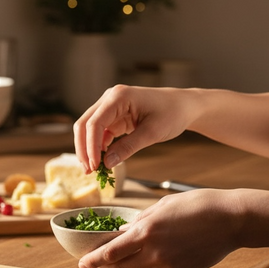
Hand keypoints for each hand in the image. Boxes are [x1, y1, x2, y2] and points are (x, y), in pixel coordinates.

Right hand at [73, 85, 196, 171]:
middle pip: (84, 124)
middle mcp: (110, 98)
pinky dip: (98, 147)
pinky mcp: (113, 116)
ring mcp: (109, 107)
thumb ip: (128, 147)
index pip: (94, 123)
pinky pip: (99, 133)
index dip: (91, 146)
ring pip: (88, 129)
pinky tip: (102, 161)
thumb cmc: (173, 113)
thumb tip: (107, 163)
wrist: (184, 106)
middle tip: (88, 171)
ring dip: (88, 149)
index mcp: (119, 97)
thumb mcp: (152, 133)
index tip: (94, 166)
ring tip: (93, 169)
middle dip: (84, 148)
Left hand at [77, 189, 241, 267]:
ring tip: (127, 261)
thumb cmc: (198, 205)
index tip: (82, 263)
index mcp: (145, 232)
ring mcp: (169, 266)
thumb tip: (124, 232)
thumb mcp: (162, 206)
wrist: (233, 220)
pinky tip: (160, 256)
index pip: (109, 253)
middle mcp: (154, 252)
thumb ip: (141, 221)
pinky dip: (154, 267)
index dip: (92, 260)